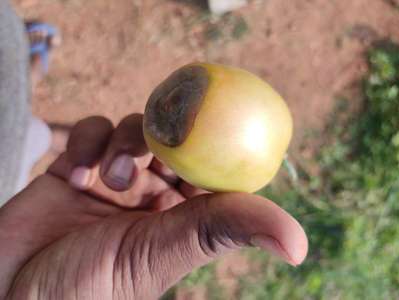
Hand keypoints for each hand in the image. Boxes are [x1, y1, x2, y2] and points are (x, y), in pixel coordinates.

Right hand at [0, 114, 307, 298]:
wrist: (10, 294)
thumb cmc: (88, 287)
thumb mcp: (162, 253)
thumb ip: (223, 231)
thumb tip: (299, 243)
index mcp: (180, 217)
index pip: (212, 169)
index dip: (220, 143)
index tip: (223, 117)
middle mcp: (150, 197)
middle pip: (174, 142)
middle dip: (168, 136)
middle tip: (161, 142)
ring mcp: (111, 181)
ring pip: (135, 131)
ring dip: (126, 141)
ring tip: (111, 177)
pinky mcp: (73, 169)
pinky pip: (92, 132)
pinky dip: (88, 139)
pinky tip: (76, 170)